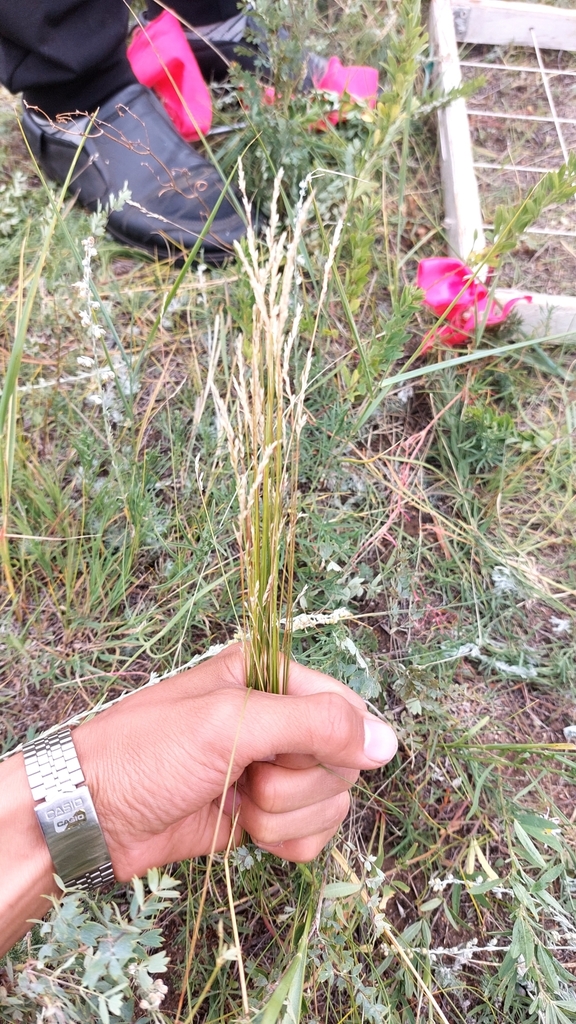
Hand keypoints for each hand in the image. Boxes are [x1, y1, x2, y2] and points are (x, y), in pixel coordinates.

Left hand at [73, 645, 397, 880]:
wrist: (93, 815)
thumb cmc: (149, 753)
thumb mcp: (232, 722)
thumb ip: (314, 724)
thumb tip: (389, 742)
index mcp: (271, 677)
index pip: (347, 708)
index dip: (337, 742)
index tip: (295, 758)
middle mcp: (278, 720)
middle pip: (342, 762)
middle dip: (298, 785)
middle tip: (248, 778)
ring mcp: (272, 771)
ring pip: (330, 803)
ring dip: (286, 818)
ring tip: (234, 803)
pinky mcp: (263, 816)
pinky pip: (312, 837)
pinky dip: (284, 843)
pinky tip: (242, 831)